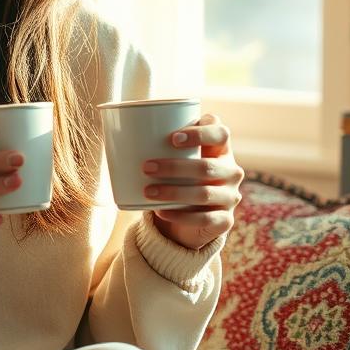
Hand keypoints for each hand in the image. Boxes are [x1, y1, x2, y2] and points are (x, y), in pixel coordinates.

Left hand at [143, 113, 242, 250]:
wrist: (191, 215)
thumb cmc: (179, 175)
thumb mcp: (176, 157)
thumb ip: (161, 142)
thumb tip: (118, 129)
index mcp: (221, 149)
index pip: (221, 133)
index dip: (200, 133)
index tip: (172, 138)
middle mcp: (231, 171)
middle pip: (208, 166)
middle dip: (174, 167)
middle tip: (146, 167)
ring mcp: (230, 196)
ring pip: (204, 193)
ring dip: (173, 192)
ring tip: (147, 191)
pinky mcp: (225, 220)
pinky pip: (204, 218)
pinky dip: (181, 216)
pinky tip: (161, 212)